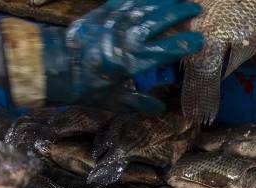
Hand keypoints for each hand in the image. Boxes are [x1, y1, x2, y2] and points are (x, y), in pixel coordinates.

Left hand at [42, 0, 203, 110]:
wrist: (54, 64)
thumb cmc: (84, 86)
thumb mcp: (112, 100)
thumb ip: (138, 103)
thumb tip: (160, 108)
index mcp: (133, 60)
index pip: (168, 49)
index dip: (186, 44)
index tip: (200, 40)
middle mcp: (128, 36)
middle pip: (162, 19)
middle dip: (182, 12)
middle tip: (197, 9)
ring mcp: (116, 19)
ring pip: (149, 4)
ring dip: (168, 1)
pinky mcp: (105, 10)